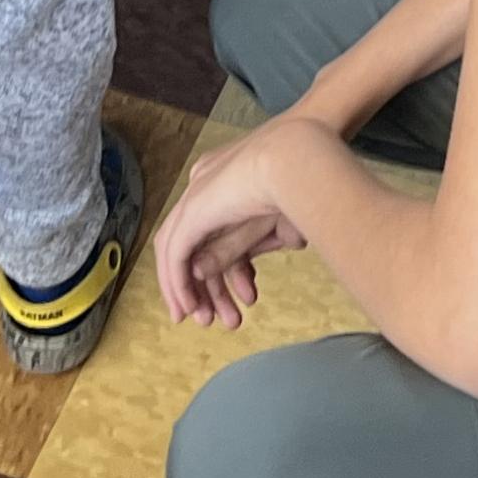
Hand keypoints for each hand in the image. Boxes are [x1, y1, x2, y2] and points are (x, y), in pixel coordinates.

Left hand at [153, 122, 310, 330]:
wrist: (302, 158)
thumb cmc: (301, 183)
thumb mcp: (264, 224)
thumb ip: (240, 245)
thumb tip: (230, 274)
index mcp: (223, 176)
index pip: (205, 226)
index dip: (208, 260)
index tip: (220, 291)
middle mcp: (203, 182)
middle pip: (187, 240)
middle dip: (194, 282)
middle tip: (204, 316)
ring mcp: (196, 194)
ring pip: (174, 249)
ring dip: (184, 288)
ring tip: (202, 319)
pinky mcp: (194, 210)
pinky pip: (175, 254)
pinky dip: (178, 282)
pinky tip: (189, 305)